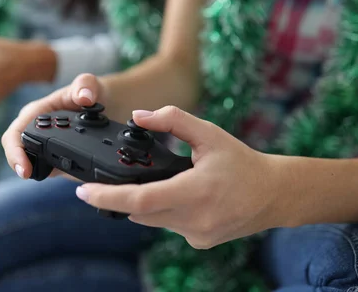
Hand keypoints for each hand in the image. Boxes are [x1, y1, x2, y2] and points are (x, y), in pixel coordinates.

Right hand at [1, 73, 108, 178]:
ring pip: (33, 164)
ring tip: (54, 174)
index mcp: (36, 112)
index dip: (15, 150)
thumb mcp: (90, 83)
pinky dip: (57, 173)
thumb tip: (84, 97)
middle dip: (19, 164)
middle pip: (17, 151)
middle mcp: (37, 130)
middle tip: (28, 175)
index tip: (23, 166)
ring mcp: (47, 145)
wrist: (108, 103)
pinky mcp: (59, 156)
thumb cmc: (91, 90)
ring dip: (38, 171)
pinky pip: (51, 169)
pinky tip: (72, 175)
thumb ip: (86, 86)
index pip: (15, 133)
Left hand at [74, 106, 282, 249]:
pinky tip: (180, 196)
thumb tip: (138, 116)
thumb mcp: (210, 133)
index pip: (140, 200)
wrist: (274, 194)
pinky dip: (165, 211)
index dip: (107, 197)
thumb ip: (172, 121)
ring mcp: (196, 234)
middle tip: (110, 181)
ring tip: (156, 182)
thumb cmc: (243, 162)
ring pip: (152, 221)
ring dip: (145, 203)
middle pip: (140, 212)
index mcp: (195, 191)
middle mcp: (194, 219)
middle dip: (122, 197)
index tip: (83, 192)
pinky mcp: (200, 242)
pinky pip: (169, 226)